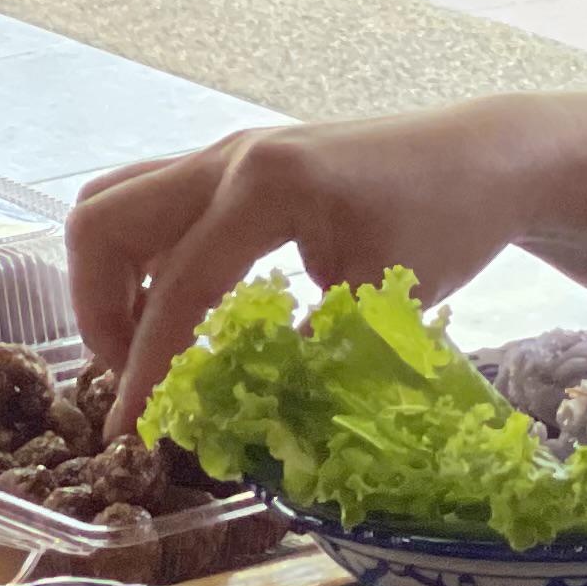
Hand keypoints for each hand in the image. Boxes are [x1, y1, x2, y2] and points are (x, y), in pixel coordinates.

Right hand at [69, 106, 531, 432]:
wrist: (488, 156)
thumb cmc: (448, 221)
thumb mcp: (384, 301)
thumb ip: (310, 357)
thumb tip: (244, 421)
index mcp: (267, 187)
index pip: (179, 287)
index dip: (149, 368)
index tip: (131, 432)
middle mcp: (232, 158)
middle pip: (104, 221)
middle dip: (98, 309)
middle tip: (132, 377)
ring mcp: (231, 153)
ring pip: (118, 204)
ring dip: (112, 278)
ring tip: (145, 348)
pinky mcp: (240, 164)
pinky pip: (155, 204)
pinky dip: (144, 259)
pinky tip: (182, 312)